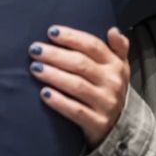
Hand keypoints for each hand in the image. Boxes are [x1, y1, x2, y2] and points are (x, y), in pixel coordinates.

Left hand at [29, 26, 129, 147]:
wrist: (120, 125)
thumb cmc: (109, 88)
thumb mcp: (119, 66)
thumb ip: (118, 46)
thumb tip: (113, 30)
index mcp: (116, 65)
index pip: (92, 46)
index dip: (71, 37)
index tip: (51, 32)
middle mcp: (112, 83)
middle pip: (81, 64)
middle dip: (55, 55)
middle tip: (35, 49)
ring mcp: (105, 103)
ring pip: (76, 86)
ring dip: (53, 75)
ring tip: (35, 68)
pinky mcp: (97, 123)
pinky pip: (75, 110)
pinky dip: (59, 101)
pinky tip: (44, 93)